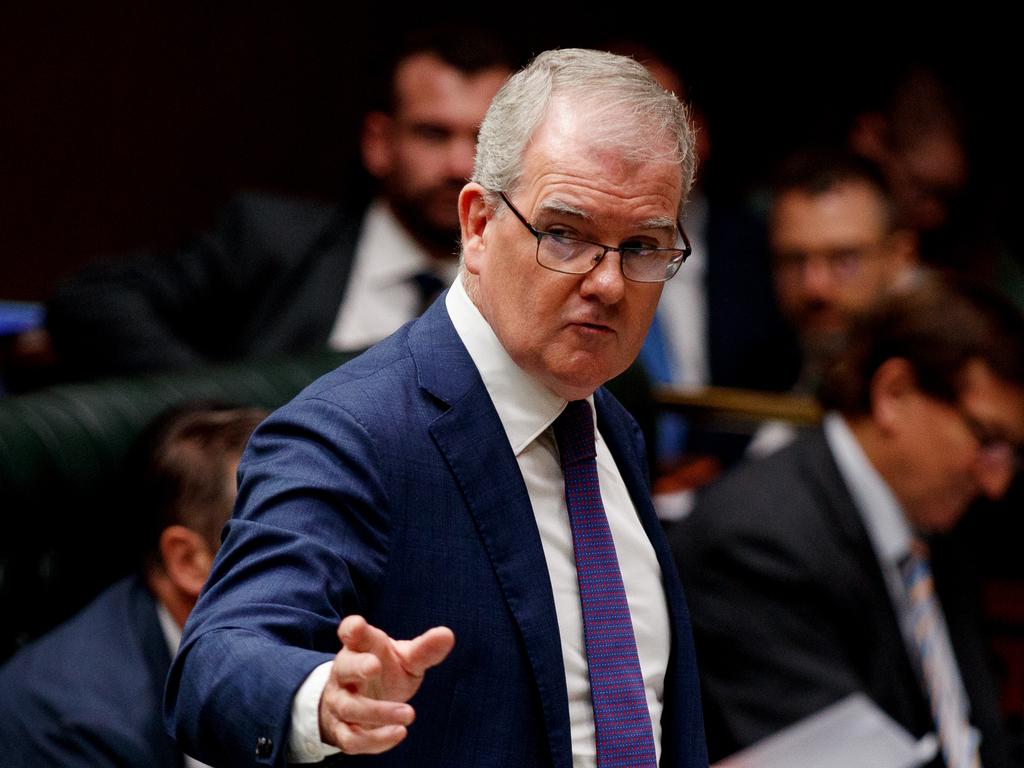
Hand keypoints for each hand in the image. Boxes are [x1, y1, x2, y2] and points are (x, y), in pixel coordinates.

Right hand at [318, 615, 454, 753]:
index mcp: (360, 647)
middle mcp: (344, 672)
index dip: (353, 629)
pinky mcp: (341, 730)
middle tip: (374, 666)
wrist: (360, 701)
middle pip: (345, 667)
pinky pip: (351, 738)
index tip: (358, 626)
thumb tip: (448, 635)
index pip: (351, 632)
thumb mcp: (405, 658)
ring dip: (379, 712)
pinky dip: (375, 740)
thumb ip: (424, 649)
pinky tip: (399, 733)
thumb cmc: (385, 672)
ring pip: (350, 707)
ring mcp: (339, 701)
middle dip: (358, 666)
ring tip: (409, 714)